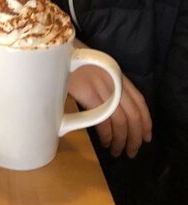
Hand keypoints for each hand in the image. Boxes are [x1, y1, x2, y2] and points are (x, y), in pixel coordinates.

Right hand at [67, 41, 151, 157]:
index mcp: (118, 74)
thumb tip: (116, 113)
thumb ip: (109, 86)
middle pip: (133, 115)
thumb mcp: (98, 70)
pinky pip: (103, 120)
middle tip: (131, 152)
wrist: (57, 52)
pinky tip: (104, 141)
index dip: (146, 122)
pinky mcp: (88, 93)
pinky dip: (107, 135)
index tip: (146, 138)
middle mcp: (114, 81)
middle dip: (135, 137)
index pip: (140, 101)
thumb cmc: (75, 62)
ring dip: (120, 140)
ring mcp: (101, 87)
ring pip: (120, 121)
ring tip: (116, 150)